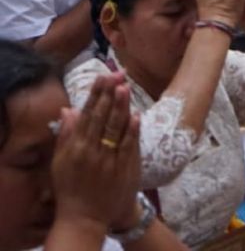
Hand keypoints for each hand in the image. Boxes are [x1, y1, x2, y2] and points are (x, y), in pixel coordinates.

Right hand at [52, 74, 143, 232]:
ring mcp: (110, 160)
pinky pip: (129, 146)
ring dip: (122, 107)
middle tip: (116, 74)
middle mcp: (92, 152)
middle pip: (102, 118)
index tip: (101, 76)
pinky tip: (136, 115)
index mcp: (76, 148)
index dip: (95, 95)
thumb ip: (66, 135)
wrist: (85, 217)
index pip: (87, 115)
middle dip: (109, 95)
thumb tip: (69, 109)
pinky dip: (132, 130)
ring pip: (116, 129)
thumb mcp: (61, 163)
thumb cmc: (71, 188)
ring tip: (125, 86)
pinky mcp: (124, 168)